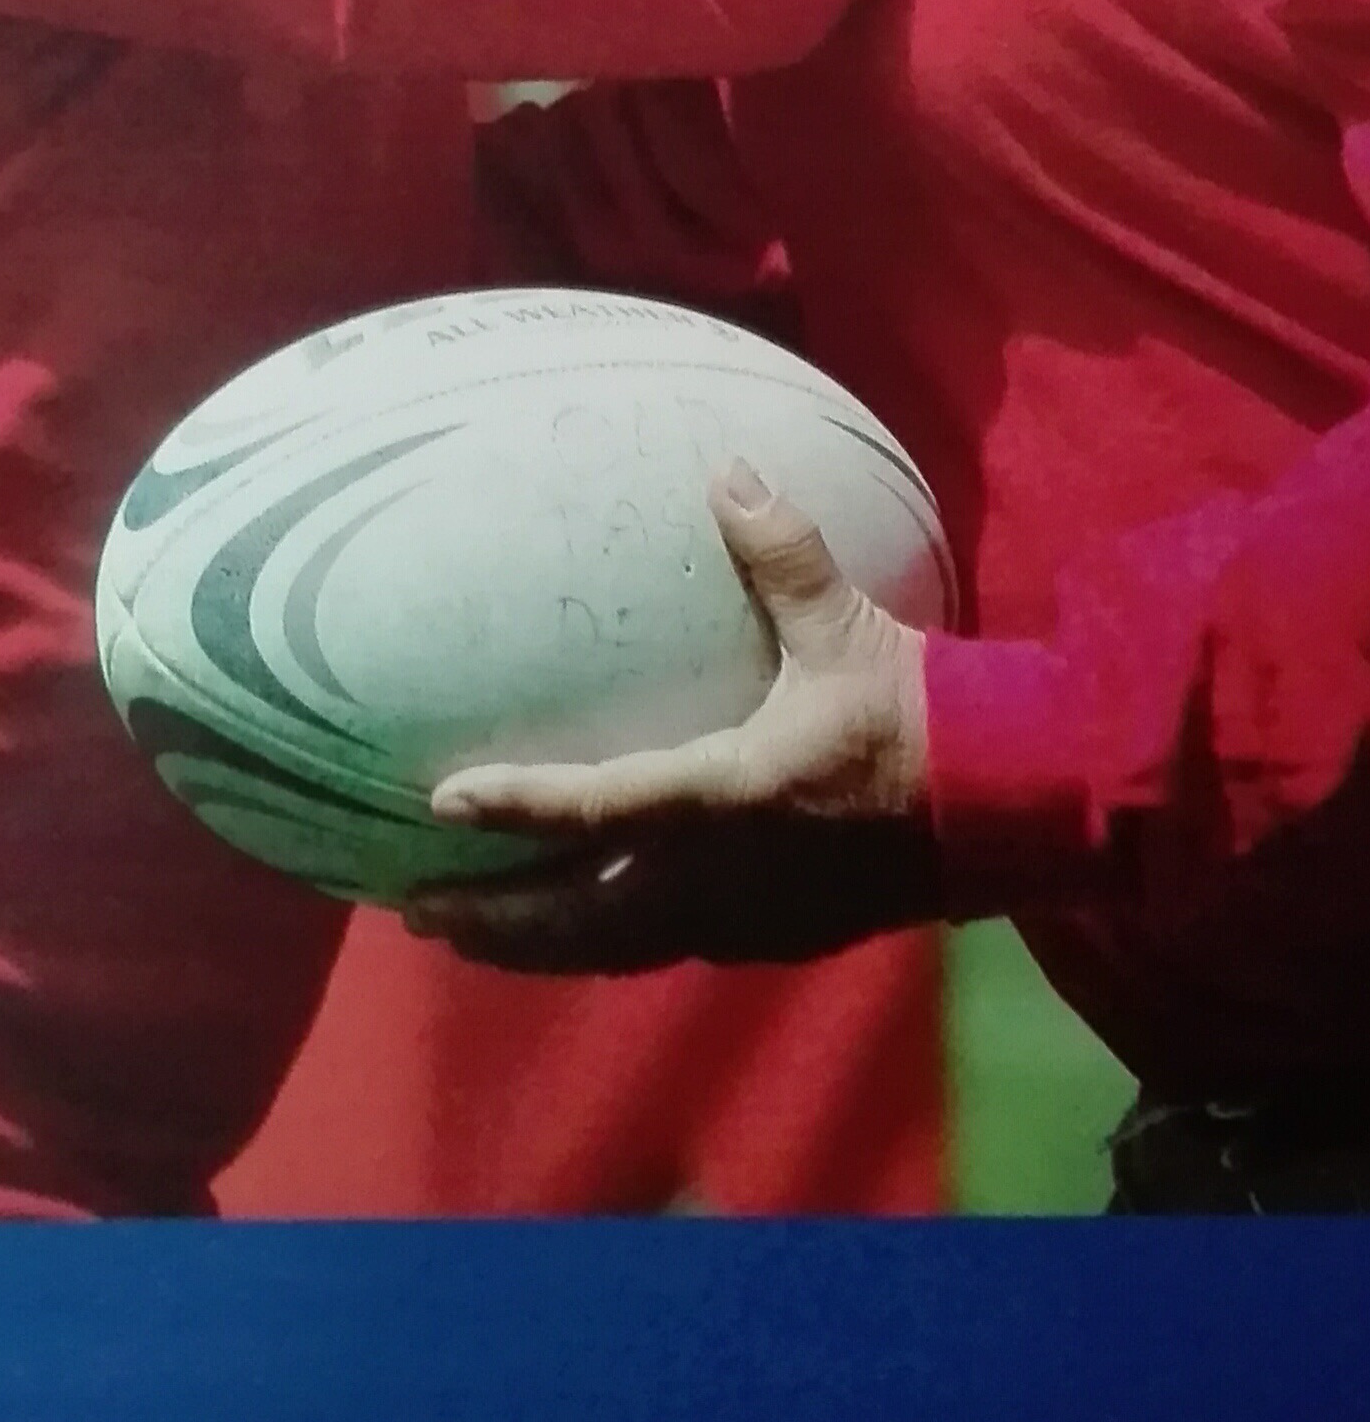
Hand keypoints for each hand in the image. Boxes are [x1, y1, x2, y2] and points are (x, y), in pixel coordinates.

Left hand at [406, 463, 932, 971]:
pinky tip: (584, 925)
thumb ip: (781, 554)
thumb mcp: (847, 628)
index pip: (597, 808)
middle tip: (415, 906)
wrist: (1005, 808)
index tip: (440, 801)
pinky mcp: (772, 938)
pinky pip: (664, 949)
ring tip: (470, 934)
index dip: (516, 805)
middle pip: (579, 919)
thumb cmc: (917, 715)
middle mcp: (720, 879)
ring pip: (615, 950)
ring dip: (539, 946)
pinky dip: (604, 943)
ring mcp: (745, 923)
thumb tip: (729, 471)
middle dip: (495, 919)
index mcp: (728, 801)